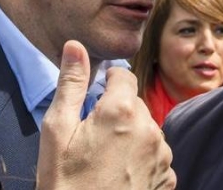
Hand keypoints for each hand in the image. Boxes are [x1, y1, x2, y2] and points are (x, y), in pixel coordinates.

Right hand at [36, 40, 175, 189]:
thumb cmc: (64, 182)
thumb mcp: (56, 130)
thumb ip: (70, 83)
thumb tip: (75, 46)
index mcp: (120, 111)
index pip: (123, 75)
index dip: (106, 83)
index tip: (92, 98)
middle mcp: (149, 128)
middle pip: (134, 102)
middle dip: (115, 110)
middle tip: (91, 136)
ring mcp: (161, 155)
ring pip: (146, 127)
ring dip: (130, 134)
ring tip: (104, 158)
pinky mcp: (166, 177)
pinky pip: (156, 154)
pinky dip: (141, 158)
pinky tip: (119, 172)